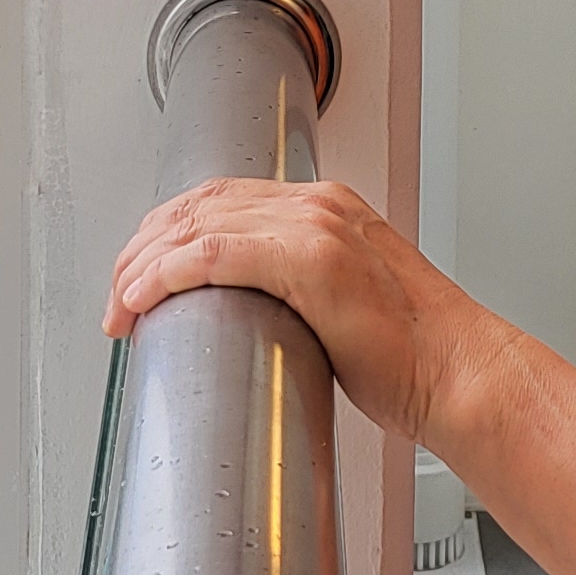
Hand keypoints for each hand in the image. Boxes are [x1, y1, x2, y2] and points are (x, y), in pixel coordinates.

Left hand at [104, 175, 510, 449]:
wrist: (459, 374)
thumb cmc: (410, 357)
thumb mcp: (340, 304)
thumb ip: (292, 290)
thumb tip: (239, 315)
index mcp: (324, 209)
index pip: (218, 200)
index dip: (164, 234)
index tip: (136, 277)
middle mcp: (317, 205)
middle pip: (198, 205)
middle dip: (142, 250)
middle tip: (116, 298)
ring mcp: (316, 227)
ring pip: (198, 225)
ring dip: (144, 265)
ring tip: (120, 306)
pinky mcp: (314, 260)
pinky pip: (219, 253)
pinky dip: (170, 271)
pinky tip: (145, 297)